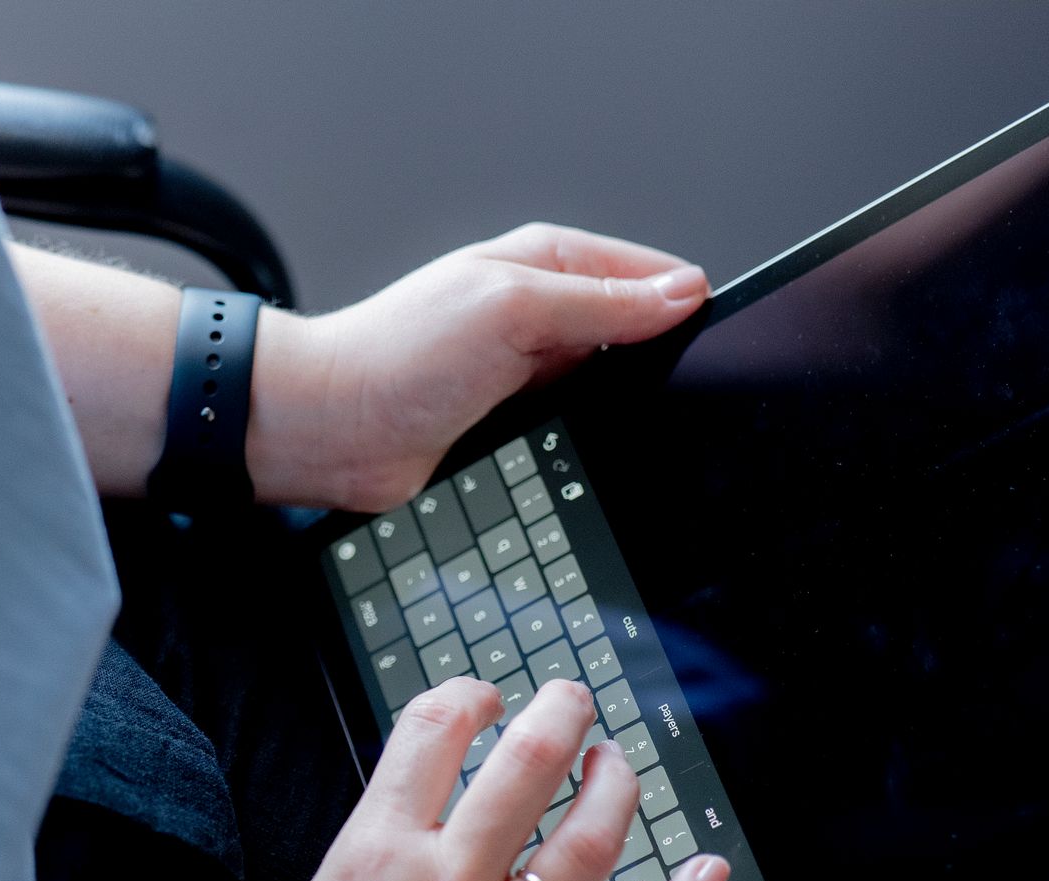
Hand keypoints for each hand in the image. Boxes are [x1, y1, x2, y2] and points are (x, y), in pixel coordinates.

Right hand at [190, 677, 728, 880]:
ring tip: (615, 764)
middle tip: (570, 699)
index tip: (479, 695)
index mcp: (374, 858)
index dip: (465, 695)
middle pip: (525, 765)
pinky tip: (705, 873)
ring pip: (587, 844)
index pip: (432, 732)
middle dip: (558, 712)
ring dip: (613, 787)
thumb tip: (401, 838)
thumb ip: (362, 868)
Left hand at [247, 224, 707, 510]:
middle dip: (658, 358)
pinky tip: (591, 451)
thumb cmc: (395, 356)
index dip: (685, 303)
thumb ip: (599, 303)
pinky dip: (589, 438)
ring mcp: (531, 370)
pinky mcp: (517, 423)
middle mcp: (542, 312)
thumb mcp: (511, 309)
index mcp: (547, 262)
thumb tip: (682, 294)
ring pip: (611, 386)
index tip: (716, 335)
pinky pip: (578, 428)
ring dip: (621, 405)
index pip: (648, 273)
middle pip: (637, 331)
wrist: (332, 430)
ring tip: (625, 422)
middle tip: (675, 389)